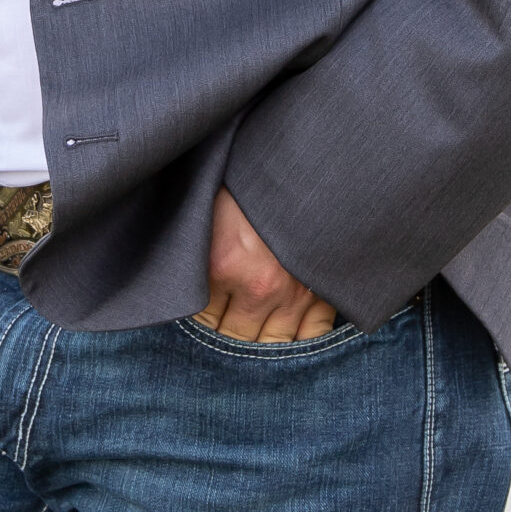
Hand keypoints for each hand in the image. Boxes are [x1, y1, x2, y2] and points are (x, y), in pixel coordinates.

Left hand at [197, 187, 338, 340]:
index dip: (200, 321)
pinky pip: (313, 333)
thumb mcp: (214, 207)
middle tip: (225, 331)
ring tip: (254, 338)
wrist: (309, 167)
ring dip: (260, 344)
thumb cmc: (252, 183)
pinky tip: (289, 338)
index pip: (202, 318)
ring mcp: (295, 293)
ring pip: (272, 344)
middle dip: (227, 338)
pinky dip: (301, 340)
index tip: (203, 316)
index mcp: (223, 265)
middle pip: (235, 338)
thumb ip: (202, 247)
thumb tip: (186, 274)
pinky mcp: (324, 292)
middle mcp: (258, 287)